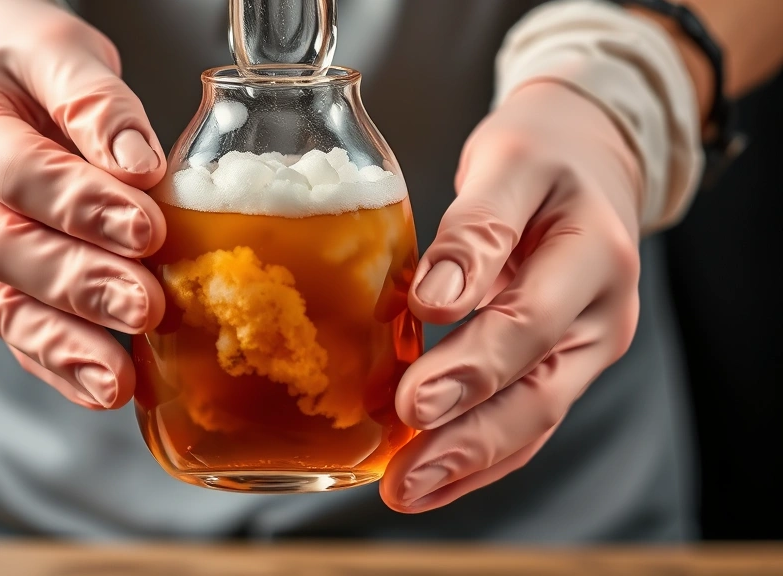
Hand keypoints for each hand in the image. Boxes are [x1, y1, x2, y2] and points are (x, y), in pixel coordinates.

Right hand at [0, 0, 166, 408]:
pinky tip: (101, 389)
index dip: (83, 205)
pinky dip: (58, 366)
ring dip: (67, 346)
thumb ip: (97, 104)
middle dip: (83, 285)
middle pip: (10, 251)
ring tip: (119, 377)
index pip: (21, 174)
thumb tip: (139, 167)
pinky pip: (15, 334)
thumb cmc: (25, 68)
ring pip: (5, 307)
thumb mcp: (59, 54)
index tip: (146, 227)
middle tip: (146, 306)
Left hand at [381, 82, 643, 510]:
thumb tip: (436, 298)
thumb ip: (476, 228)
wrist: (587, 156)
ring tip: (406, 494)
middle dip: (466, 439)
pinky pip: (523, 418)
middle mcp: (599, 315)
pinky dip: (478, 455)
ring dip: (468, 463)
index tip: (410, 399)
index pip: (529, 323)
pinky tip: (432, 480)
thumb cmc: (542, 154)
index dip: (470, 366)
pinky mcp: (557, 362)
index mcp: (593, 257)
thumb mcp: (509, 163)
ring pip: (531, 419)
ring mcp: (583, 347)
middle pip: (536, 391)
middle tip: (404, 476)